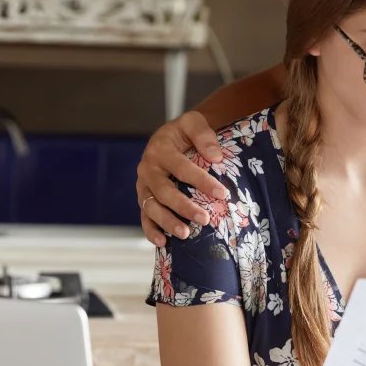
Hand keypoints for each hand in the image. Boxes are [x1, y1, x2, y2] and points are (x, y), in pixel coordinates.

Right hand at [136, 111, 228, 245]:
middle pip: (164, 191)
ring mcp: (143, 186)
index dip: (202, 181)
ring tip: (185, 234)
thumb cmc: (185, 133)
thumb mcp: (194, 122)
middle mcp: (148, 169)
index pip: (181, 168)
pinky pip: (144, 217)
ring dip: (167, 222)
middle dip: (184, 207)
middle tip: (205, 219)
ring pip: (151, 207)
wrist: (172, 137)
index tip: (222, 193)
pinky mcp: (144, 199)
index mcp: (160, 149)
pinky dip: (150, 231)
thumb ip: (204, 135)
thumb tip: (216, 157)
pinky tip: (163, 242)